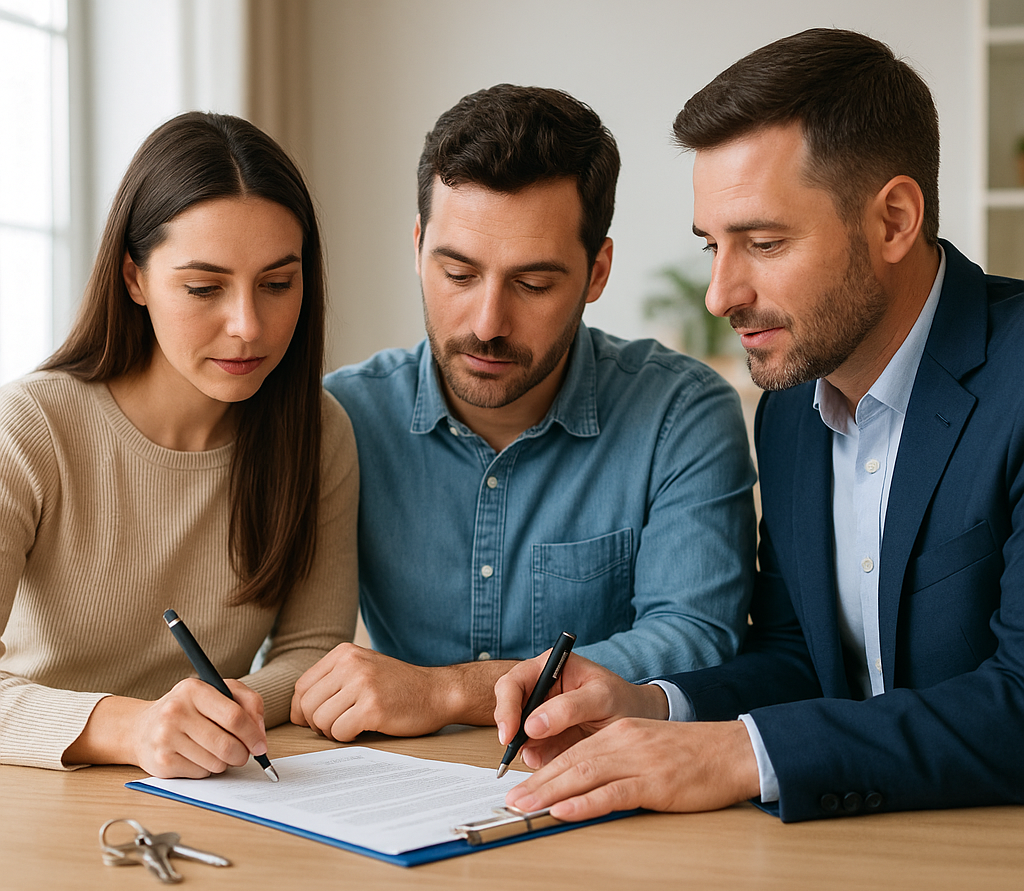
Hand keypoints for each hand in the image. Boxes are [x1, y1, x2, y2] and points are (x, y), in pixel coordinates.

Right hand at [66, 678, 268, 777]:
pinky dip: (207, 769)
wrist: (142, 728)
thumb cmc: (189, 709)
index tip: (261, 745)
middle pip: (226, 744)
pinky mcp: (161, 762)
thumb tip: (259, 733)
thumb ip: (248, 703)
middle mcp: (176, 711)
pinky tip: (196, 757)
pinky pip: (200, 773)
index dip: (253, 734)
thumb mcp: (219, 692)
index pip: (234, 716)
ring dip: (224, 762)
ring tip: (215, 750)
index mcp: (194, 689)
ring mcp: (165, 738)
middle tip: (243, 754)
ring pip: (215, 763)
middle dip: (242, 754)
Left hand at [290, 643, 513, 740]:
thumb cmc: (397, 686)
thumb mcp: (362, 669)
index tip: (315, 719)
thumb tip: (297, 711)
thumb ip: (331, 681)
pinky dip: (349, 737)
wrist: (437, 692)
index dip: (302, 710)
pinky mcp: (373, 707)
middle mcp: (351, 664)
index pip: (301, 687)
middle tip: (340, 724)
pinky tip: (366, 728)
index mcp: (344, 653)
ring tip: (355, 724)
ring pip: (321, 721)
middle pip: (308, 706)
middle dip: (318, 724)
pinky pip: (340, 733)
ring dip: (334, 732)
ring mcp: (362, 684)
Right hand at [493, 652, 667, 768]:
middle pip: (508, 707)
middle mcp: (540, 690)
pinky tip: (551, 762)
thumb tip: (532, 724)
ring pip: (516, 733)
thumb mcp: (602, 697)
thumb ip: (569, 707)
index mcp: (549, 667)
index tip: (510, 732)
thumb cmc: (623, 700)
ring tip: (542, 758)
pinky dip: (537, 760)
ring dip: (524, 748)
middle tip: (514, 750)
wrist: (641, 722)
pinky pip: (531, 752)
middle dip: (510, 730)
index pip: (514, 682)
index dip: (506, 706)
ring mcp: (542, 716)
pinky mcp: (547, 740)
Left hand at [503, 718, 760, 820]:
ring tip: (526, 806)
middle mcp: (623, 741)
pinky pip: (613, 793)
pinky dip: (585, 803)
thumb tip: (585, 783)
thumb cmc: (692, 754)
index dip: (543, 769)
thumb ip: (618, 760)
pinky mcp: (654, 782)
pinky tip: (565, 810)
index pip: (572, 750)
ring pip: (584, 774)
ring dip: (550, 792)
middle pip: (571, 762)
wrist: (732, 751)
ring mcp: (638, 761)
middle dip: (538, 783)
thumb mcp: (647, 747)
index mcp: (619, 732)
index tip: (521, 786)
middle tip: (511, 799)